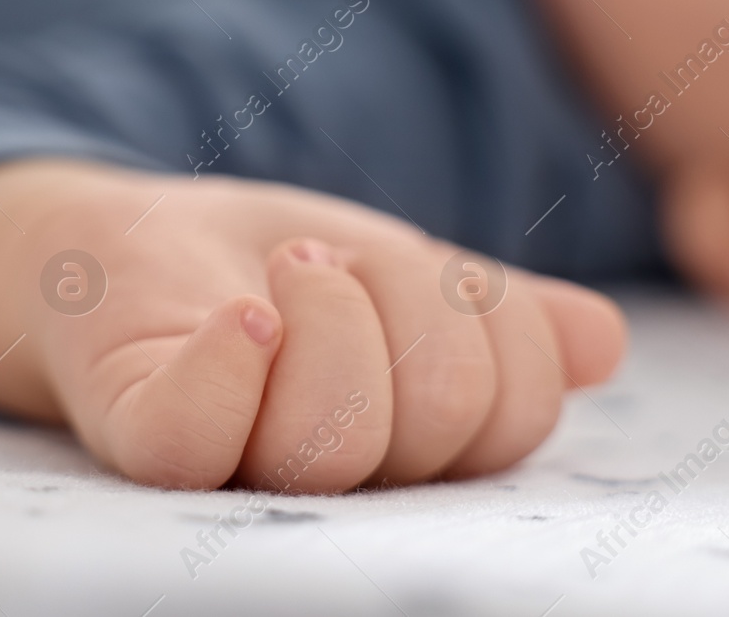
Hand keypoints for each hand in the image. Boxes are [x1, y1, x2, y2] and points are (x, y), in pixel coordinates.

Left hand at [0, 158, 626, 491]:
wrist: (127, 243)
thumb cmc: (275, 269)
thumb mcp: (406, 274)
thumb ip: (501, 316)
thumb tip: (602, 342)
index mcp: (414, 451)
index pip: (516, 413)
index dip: (493, 320)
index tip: (416, 271)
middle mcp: (333, 486)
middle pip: (444, 414)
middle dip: (410, 296)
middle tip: (328, 263)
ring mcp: (234, 472)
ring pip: (341, 432)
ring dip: (327, 302)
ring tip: (283, 273)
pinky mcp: (144, 438)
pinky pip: (199, 436)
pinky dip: (233, 363)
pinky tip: (243, 314)